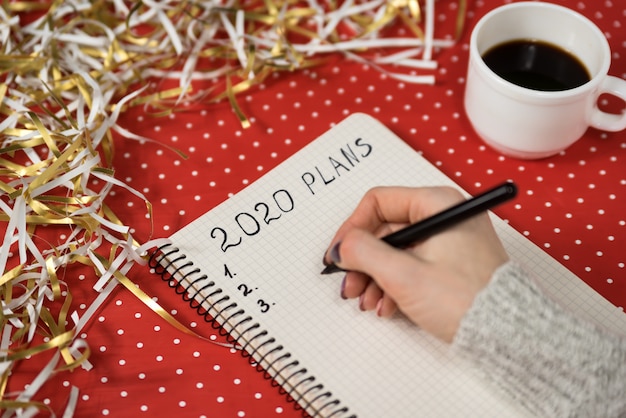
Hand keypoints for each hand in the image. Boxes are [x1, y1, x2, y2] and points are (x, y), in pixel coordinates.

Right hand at [323, 186, 508, 342]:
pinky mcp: (451, 262)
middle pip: (385, 229)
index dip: (352, 228)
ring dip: (375, 277)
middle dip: (363, 261)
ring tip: (368, 303)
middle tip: (349, 286)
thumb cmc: (467, 300)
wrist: (506, 336)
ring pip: (395, 250)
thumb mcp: (404, 274)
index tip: (339, 254)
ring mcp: (448, 240)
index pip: (378, 202)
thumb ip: (364, 253)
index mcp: (437, 203)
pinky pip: (411, 265)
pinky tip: (387, 307)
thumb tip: (342, 246)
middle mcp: (444, 216)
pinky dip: (394, 285)